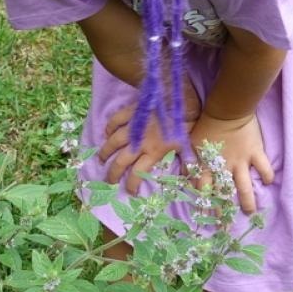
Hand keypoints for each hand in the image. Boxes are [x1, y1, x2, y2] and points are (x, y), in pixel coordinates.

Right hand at [97, 76, 200, 194]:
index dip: (132, 185)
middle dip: (112, 173)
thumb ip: (185, 163)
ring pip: (114, 142)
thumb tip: (192, 178)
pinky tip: (106, 133)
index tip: (130, 192)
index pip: (138, 173)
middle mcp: (140, 142)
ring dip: (105, 151)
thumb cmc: (188, 123)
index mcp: (154, 152)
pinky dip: (109, 127)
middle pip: (121, 161)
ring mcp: (134, 126)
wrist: (182, 99)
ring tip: (100, 159)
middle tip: (108, 180)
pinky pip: (115, 120)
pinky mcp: (132, 112)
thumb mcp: (189, 147)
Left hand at [187, 111, 271, 214]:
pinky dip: (266, 176)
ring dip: (247, 201)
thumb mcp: (192, 142)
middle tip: (226, 229)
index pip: (203, 189)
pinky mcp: (255, 153)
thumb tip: (184, 174)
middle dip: (224, 212)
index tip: (203, 218)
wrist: (227, 110)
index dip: (203, 204)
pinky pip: (264, 169)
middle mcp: (224, 167)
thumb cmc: (207, 125)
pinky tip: (267, 182)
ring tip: (250, 212)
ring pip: (244, 188)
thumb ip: (189, 159)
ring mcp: (241, 162)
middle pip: (223, 194)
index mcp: (207, 165)